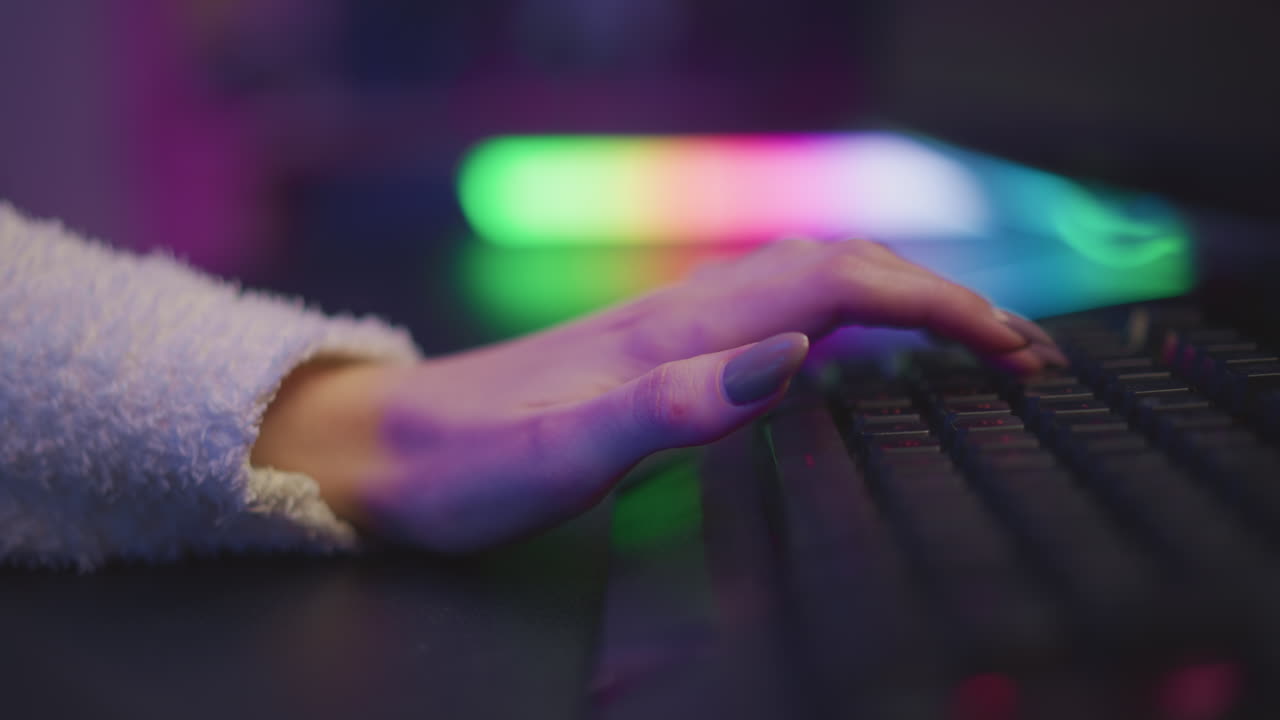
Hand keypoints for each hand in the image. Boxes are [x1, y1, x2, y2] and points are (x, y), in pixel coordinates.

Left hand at [252, 238, 1064, 550]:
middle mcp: (678, 318)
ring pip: (807, 282)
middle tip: (1016, 350)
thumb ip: (670, 409)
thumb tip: (786, 359)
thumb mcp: (559, 458)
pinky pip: (769, 312)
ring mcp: (664, 332)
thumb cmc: (459, 469)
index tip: (1012, 351)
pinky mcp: (648, 356)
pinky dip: (839, 318)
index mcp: (676, 335)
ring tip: (961, 342)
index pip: (839, 286)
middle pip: (837, 269)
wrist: (376, 453)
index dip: (938, 306)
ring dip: (897, 299)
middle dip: (940, 295)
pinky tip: (844, 353)